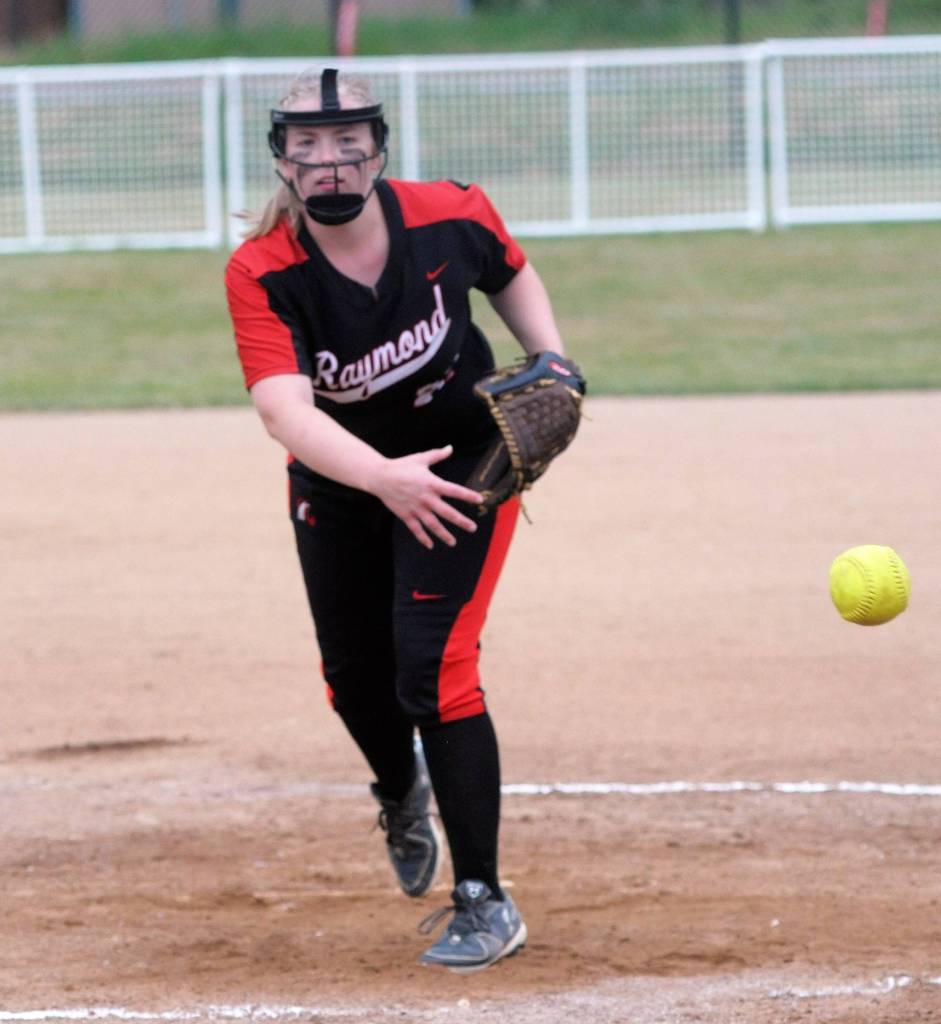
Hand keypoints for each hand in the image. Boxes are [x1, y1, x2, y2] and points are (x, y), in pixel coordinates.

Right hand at [367, 445, 482, 548]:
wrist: (379, 476)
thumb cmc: (401, 466)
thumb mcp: (420, 458)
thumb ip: (437, 455)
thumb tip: (450, 447)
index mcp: (432, 483)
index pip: (454, 491)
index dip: (468, 496)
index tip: (480, 500)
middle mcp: (426, 498)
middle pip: (447, 513)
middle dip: (461, 521)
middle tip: (473, 528)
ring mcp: (416, 508)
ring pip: (433, 525)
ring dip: (444, 535)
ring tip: (453, 542)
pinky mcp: (406, 515)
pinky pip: (416, 530)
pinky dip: (423, 538)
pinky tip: (430, 545)